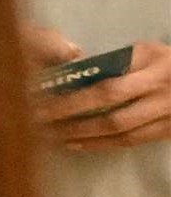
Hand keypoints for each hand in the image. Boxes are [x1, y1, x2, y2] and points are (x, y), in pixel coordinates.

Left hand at [30, 26, 170, 151]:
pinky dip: (100, 145)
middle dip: (71, 122)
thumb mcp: (148, 52)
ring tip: (51, 135)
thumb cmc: (169, 62)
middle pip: (111, 116)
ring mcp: (166, 118)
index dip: (74, 100)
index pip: (109, 89)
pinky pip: (130, 142)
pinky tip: (76, 144)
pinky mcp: (166, 133)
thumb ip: (116, 62)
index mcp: (155, 72)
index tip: (42, 102)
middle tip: (38, 123)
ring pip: (119, 134)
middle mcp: (161, 98)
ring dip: (82, 137)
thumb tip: (74, 71)